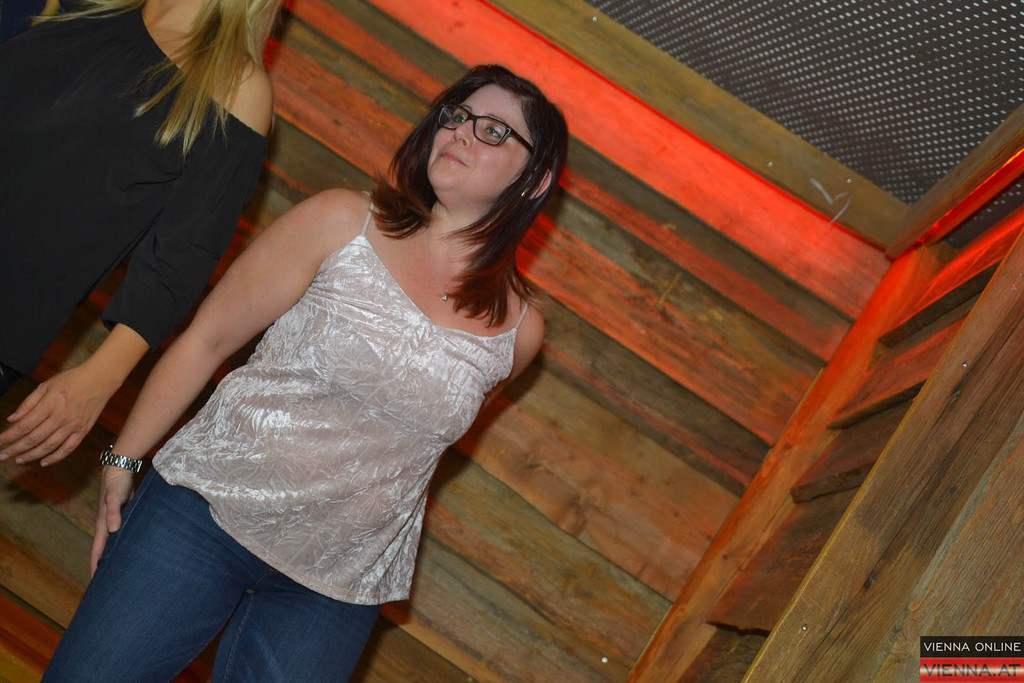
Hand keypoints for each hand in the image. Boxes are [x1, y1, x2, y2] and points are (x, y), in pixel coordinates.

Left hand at [0, 363, 117, 466]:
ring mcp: (73, 426)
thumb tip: (12, 419)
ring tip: (18, 460)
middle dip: (15, 449)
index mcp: (50, 404)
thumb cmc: (71, 380)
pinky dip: (55, 458)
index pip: (24, 426)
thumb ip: (28, 403)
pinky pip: (68, 448)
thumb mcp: (46, 386)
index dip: (9, 436)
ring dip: (31, 456)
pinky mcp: (83, 431)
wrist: (100, 380)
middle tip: (2, 456)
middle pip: (33, 439)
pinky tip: (43, 462)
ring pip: (48, 446)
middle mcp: (61, 417)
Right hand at [91, 466, 134, 575]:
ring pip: (114, 544)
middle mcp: (108, 527)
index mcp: (103, 526)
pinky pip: (123, 535)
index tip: (96, 582)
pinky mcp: (125, 517)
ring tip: (121, 572)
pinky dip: (124, 545)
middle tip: (109, 584)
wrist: (121, 470)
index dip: (96, 566)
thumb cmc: (117, 484)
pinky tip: (132, 550)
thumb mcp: (115, 498)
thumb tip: (113, 529)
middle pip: (105, 550)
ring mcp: (116, 522)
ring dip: (115, 556)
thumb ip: (114, 512)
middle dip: (105, 566)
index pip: (98, 551)